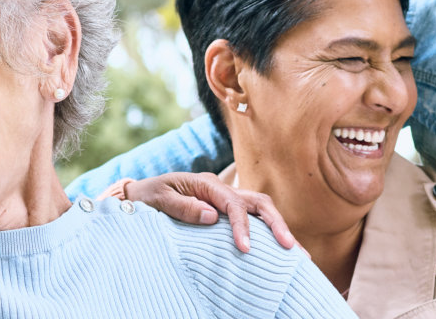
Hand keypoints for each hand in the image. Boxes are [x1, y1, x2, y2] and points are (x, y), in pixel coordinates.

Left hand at [118, 172, 298, 252]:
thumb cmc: (148, 196)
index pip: (234, 204)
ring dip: (279, 227)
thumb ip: (183, 207)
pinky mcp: (224, 209)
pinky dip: (267, 231)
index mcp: (206, 183)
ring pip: (261, 209)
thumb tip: (213, 216)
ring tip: (297, 252)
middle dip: (277, 224)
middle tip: (292, 249)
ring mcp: (225, 198)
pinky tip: (279, 248)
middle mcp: (221, 189)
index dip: (243, 226)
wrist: (139, 194)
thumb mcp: (158, 200)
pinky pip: (251, 218)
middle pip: (258, 202)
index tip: (246, 248)